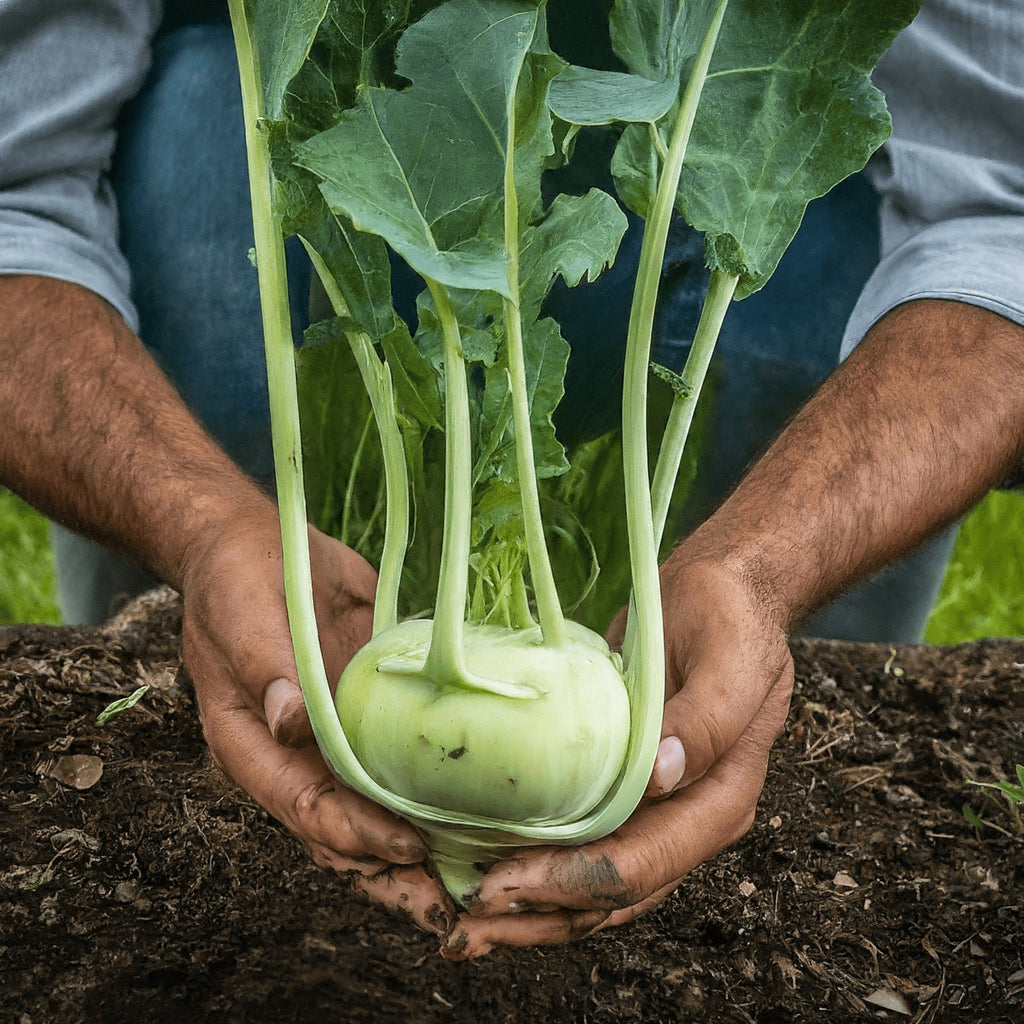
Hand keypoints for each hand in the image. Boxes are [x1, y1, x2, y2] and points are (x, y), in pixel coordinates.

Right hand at [179, 504, 453, 934]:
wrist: (252, 544)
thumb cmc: (235, 581)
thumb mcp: (240, 618)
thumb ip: (263, 669)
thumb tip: (291, 722)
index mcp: (254, 746)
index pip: (305, 808)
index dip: (355, 834)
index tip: (407, 847)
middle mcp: (296, 756)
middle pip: (343, 832)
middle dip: (394, 870)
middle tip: (455, 900)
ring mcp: (334, 738)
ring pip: (376, 807)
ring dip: (418, 844)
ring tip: (476, 873)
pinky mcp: (367, 710)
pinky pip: (398, 758)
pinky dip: (430, 786)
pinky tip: (478, 804)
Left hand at [443, 554, 792, 957]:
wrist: (726, 596)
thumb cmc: (730, 619)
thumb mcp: (731, 657)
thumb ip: (708, 719)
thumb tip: (662, 777)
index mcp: (719, 800)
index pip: (641, 866)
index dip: (569, 884)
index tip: (501, 885)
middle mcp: (687, 821)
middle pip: (610, 897)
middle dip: (537, 917)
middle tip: (460, 929)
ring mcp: (656, 811)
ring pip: (593, 887)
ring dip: (531, 911)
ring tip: (464, 925)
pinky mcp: (626, 792)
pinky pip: (582, 846)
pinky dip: (538, 868)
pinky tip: (486, 870)